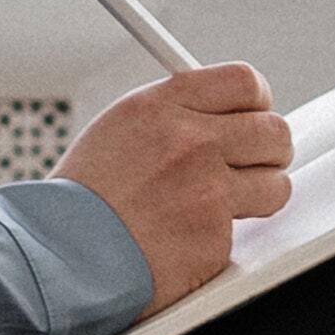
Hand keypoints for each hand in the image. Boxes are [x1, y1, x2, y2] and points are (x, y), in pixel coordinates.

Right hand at [61, 62, 290, 304]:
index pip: (245, 82)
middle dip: (269, 149)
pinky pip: (246, 231)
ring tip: (221, 204)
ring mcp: (207, 191)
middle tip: (253, 162)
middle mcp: (191, 142)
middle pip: (274, 131)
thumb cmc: (83, 197)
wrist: (58, 253)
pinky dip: (222, 237)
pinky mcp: (215, 237)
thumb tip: (224, 113)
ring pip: (276, 183)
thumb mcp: (120, 129)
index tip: (253, 115)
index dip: (257, 101)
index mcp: (163, 106)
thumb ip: (175, 115)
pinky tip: (187, 238)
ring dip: (259, 194)